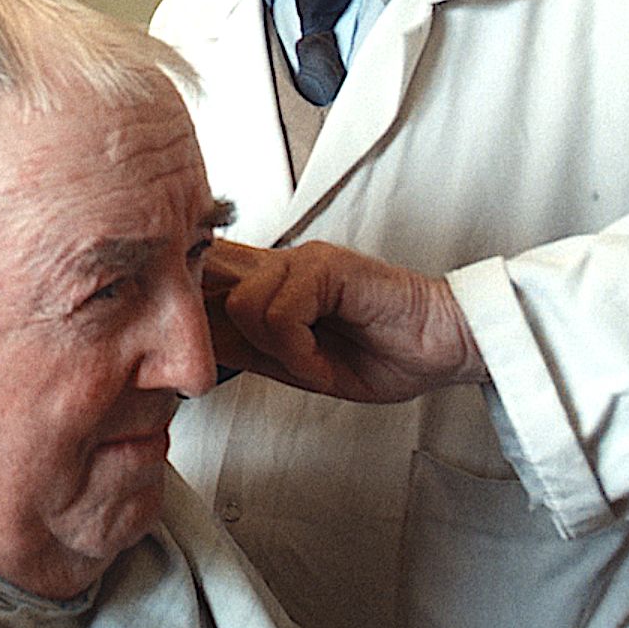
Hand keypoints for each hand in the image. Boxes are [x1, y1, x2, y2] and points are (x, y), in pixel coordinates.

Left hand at [204, 239, 485, 401]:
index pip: (209, 277)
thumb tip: (195, 348)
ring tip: (310, 366)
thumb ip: (250, 350)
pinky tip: (321, 362)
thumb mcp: (298, 365)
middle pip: (210, 282)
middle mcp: (282, 264)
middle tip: (240, 362)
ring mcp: (304, 261)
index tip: (185, 341)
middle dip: (214, 326)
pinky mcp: (327, 267)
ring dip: (276, 351)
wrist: (443, 346)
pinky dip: (298, 351)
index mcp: (273, 282)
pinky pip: (281, 315)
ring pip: (242, 304)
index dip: (190, 305)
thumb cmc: (385, 352)